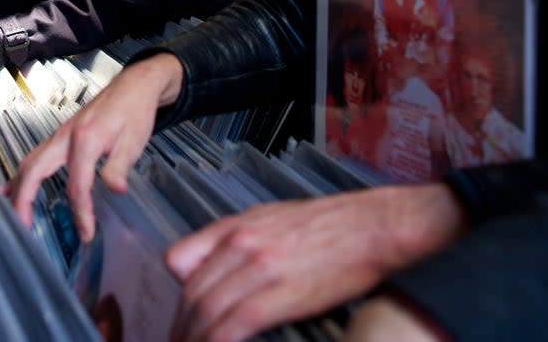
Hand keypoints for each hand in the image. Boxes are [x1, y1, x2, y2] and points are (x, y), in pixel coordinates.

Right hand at [5, 53, 183, 240]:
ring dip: (17, 189)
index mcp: (86, 139)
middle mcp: (65, 136)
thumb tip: (116, 190)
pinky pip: (34, 157)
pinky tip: (9, 189)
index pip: (77, 185)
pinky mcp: (59, 137)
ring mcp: (59, 136)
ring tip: (14, 216)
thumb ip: (119, 166)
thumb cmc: (134, 112)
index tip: (85, 233)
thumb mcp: (134, 141)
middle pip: (34, 170)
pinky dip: (21, 176)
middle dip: (23, 200)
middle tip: (22, 228)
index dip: (80, 212)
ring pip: (29, 163)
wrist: (133, 87)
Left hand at [165, 183, 465, 341]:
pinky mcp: (280, 293)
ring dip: (194, 338)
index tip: (178, 318)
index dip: (175, 296)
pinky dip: (218, 341)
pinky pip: (235, 325)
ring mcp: (259, 268)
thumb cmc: (330, 225)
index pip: (180, 261)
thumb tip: (214, 267)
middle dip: (181, 327)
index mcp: (236, 227)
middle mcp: (240, 245)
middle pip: (192, 294)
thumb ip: (237, 240)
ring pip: (207, 312)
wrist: (373, 227)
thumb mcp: (272, 219)